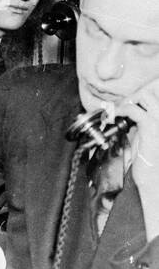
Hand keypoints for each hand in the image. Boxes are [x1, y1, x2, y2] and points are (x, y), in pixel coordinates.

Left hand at [119, 81, 158, 239]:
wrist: (153, 176)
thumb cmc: (149, 158)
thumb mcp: (145, 135)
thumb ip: (141, 121)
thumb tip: (126, 111)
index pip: (157, 96)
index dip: (141, 96)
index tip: (127, 103)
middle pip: (151, 93)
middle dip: (134, 96)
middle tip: (121, 107)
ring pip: (145, 96)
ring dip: (128, 101)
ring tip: (118, 111)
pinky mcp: (151, 126)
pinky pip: (133, 109)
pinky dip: (120, 110)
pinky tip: (114, 117)